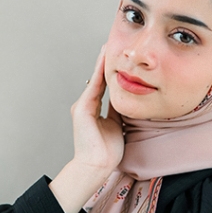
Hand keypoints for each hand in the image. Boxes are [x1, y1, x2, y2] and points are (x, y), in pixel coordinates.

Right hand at [49, 45, 124, 212]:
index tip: (119, 59)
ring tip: (108, 47)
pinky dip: (100, 73)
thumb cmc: (107, 153)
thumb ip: (119, 113)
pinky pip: (94, 88)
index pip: (104, 87)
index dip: (111, 73)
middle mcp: (86, 106)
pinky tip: (105, 61)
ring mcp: (82, 107)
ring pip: (95, 80)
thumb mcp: (117, 127)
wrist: (95, 167)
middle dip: (106, 63)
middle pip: (99, 80)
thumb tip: (129, 102)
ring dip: (102, 63)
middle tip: (113, 46)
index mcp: (94, 111)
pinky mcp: (82, 110)